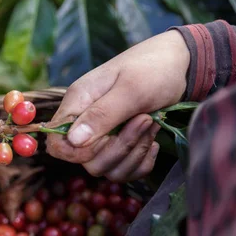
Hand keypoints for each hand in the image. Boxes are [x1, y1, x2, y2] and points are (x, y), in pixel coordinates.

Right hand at [46, 30, 189, 180]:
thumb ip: (101, 114)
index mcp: (77, 105)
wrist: (178, 63)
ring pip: (107, 169)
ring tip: (150, 125)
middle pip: (86, 162)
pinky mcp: (120, 146)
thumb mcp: (131, 89)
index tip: (108, 136)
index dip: (78, 152)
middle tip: (144, 120)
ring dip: (134, 154)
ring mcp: (103, 137)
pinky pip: (124, 171)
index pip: (57, 144)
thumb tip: (73, 140)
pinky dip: (142, 162)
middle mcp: (85, 124)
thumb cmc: (152, 68)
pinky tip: (152, 141)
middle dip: (119, 149)